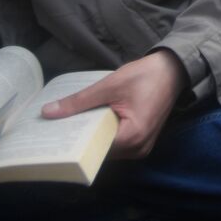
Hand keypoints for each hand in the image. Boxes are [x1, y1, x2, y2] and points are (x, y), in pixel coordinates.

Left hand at [42, 49, 186, 158]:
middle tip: (56, 128)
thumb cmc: (145, 76)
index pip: (95, 148)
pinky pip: (117, 143)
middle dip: (80, 139)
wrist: (173, 70)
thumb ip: (79, 101)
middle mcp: (138, 149)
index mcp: (133, 137)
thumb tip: (48, 112)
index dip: (74, 141)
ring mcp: (142, 147)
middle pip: (101, 151)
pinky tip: (90, 122)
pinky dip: (104, 134)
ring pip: (108, 148)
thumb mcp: (109, 85)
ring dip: (92, 137)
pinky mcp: (142, 141)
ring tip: (69, 125)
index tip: (53, 134)